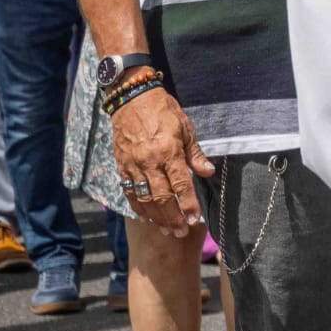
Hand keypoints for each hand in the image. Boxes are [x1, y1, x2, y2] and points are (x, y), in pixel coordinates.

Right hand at [112, 87, 216, 236]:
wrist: (131, 98)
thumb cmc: (163, 111)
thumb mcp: (185, 127)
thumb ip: (195, 153)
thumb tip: (209, 173)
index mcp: (168, 151)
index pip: (180, 184)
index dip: (188, 204)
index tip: (194, 219)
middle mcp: (149, 161)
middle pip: (161, 198)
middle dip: (172, 218)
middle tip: (181, 232)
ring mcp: (133, 165)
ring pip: (144, 199)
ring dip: (156, 218)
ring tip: (167, 230)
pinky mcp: (122, 166)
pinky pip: (129, 192)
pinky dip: (138, 208)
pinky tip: (147, 217)